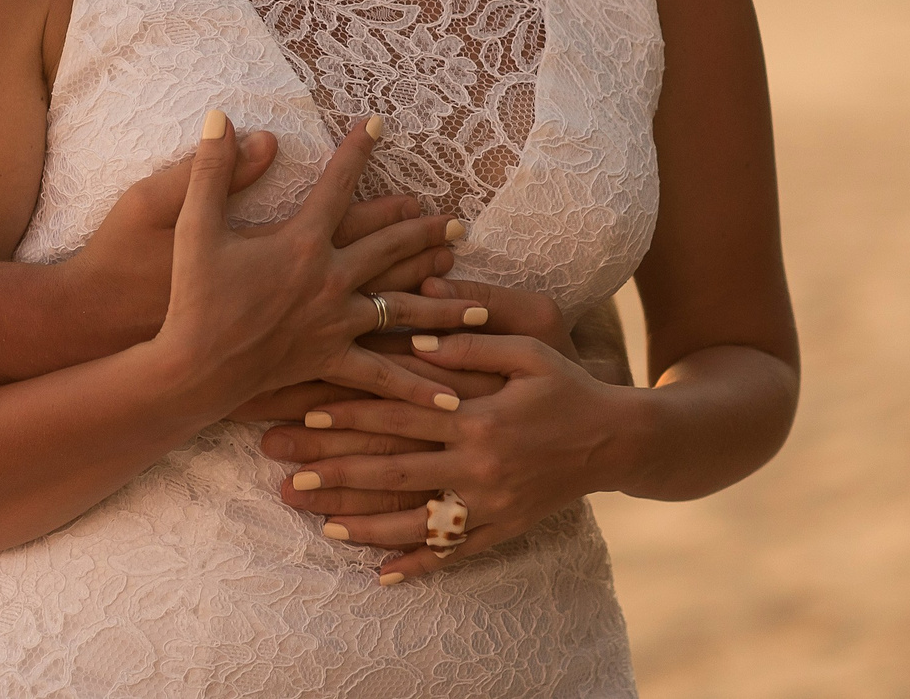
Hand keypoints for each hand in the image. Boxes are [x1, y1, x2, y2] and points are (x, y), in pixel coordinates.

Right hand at [155, 114, 476, 412]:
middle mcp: (331, 279)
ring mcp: (337, 323)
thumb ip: (211, 169)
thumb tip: (221, 117)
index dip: (357, 150)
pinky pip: (383, 375)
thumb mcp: (193, 225)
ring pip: (402, 307)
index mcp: (302, 242)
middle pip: (390, 247)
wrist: (193, 368)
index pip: (338, 184)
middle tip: (458, 223)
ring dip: (443, 301)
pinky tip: (452, 401)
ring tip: (481, 302)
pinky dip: (418, 388)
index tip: (379, 124)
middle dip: (425, 232)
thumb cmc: (193, 297)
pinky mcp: (332, 361)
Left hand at [272, 331, 650, 581]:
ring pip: (418, 520)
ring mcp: (491, 502)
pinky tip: (385, 573)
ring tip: (323, 527)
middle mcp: (479, 464)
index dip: (351, 415)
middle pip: (395, 471)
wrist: (618, 440)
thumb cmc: (568, 385)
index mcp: (477, 416)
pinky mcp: (504, 526)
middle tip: (290, 480)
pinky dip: (420, 563)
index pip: (400, 415)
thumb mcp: (528, 349)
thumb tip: (417, 336)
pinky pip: (456, 551)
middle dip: (339, 475)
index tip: (305, 417)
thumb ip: (472, 343)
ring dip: (368, 525)